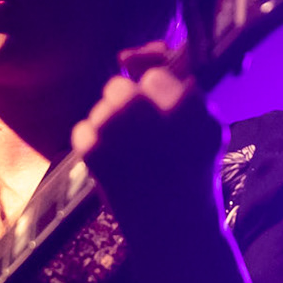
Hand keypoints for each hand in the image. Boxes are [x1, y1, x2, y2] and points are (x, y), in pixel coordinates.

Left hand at [70, 43, 224, 233]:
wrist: (173, 227)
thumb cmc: (190, 168)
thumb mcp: (201, 119)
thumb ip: (171, 75)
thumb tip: (127, 54)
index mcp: (187, 104)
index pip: (155, 75)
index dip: (157, 97)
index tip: (163, 120)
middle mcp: (150, 112)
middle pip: (118, 86)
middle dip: (127, 107)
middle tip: (143, 139)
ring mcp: (116, 131)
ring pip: (100, 109)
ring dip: (111, 128)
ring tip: (133, 159)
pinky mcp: (92, 151)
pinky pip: (82, 130)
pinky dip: (94, 148)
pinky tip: (116, 168)